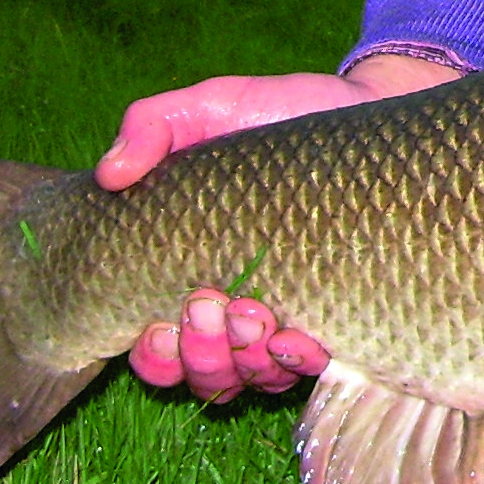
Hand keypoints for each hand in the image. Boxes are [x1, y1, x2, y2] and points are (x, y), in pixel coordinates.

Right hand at [101, 53, 460, 398]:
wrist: (372, 108)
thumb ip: (154, 126)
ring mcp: (290, 316)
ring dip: (243, 359)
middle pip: (200, 372)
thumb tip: (111, 175)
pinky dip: (296, 362)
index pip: (158, 348)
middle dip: (198, 353)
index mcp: (195, 272)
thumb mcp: (214, 107)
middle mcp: (236, 308)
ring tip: (253, 313)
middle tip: (209, 302)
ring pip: (251, 377)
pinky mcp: (340, 313)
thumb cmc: (284, 115)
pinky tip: (299, 337)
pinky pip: (310, 367)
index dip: (153, 355)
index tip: (158, 323)